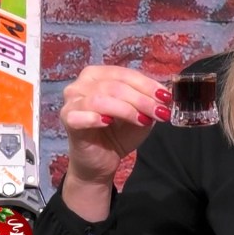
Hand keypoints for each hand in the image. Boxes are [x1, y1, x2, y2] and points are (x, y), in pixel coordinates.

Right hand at [58, 66, 170, 218]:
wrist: (102, 160)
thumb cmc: (119, 133)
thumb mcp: (140, 113)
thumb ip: (148, 101)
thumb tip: (164, 93)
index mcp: (98, 75)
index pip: (125, 74)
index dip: (147, 84)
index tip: (166, 97)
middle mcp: (81, 84)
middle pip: (115, 86)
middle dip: (141, 99)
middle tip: (159, 112)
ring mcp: (72, 102)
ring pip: (101, 99)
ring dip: (127, 109)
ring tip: (144, 120)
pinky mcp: (68, 120)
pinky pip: (80, 115)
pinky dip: (96, 118)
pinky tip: (109, 123)